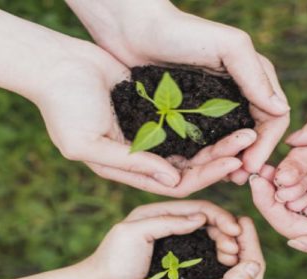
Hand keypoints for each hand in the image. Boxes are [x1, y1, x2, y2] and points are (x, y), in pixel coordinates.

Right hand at [39, 39, 257, 196]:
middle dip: (221, 159)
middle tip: (249, 145)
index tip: (233, 164)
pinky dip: (208, 123)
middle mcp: (147, 157)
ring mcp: (154, 135)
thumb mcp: (87, 144)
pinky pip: (189, 122)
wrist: (57, 66)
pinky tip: (229, 116)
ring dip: (220, 142)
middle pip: (193, 167)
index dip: (206, 177)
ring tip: (247, 131)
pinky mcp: (159, 113)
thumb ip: (129, 164)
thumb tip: (174, 180)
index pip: (178, 183)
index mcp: (132, 171)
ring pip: (195, 146)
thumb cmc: (64, 108)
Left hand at [65, 0, 289, 176]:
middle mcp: (239, 95)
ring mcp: (215, 108)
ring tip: (226, 180)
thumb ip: (255, 75)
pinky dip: (211, 158)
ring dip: (233, 162)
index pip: (274, 118)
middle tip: (241, 180)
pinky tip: (205, 170)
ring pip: (233, 143)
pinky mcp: (192, 116)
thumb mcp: (227, 46)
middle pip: (256, 135)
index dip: (267, 144)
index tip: (252, 165)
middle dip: (252, 158)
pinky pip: (207, 142)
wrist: (134, 29)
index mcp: (254, 79)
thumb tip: (281, 110)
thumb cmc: (182, 31)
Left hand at [84, 200, 247, 278]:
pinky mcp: (175, 256)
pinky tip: (224, 260)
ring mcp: (172, 239)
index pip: (198, 207)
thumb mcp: (133, 234)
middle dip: (226, 229)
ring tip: (233, 254)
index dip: (219, 216)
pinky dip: (215, 252)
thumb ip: (166, 222)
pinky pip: (201, 249)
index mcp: (158, 211)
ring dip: (223, 241)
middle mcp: (168, 222)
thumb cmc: (112, 260)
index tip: (235, 229)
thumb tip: (201, 218)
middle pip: (206, 219)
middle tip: (238, 245)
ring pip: (207, 234)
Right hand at [101, 216, 264, 278]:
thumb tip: (254, 264)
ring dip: (230, 241)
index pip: (256, 265)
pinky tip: (211, 237)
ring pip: (234, 260)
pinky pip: (220, 262)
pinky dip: (218, 247)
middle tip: (233, 221)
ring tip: (221, 228)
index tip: (243, 218)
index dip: (252, 240)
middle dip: (242, 239)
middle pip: (247, 261)